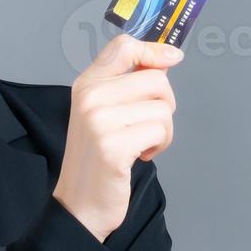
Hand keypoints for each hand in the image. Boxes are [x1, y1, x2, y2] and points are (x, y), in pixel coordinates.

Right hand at [53, 32, 181, 241]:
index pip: (123, 47)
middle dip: (163, 105)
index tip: (172, 58)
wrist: (79, 204)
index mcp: (86, 84)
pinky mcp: (113, 145)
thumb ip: (126, 85)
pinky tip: (139, 157)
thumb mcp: (103, 113)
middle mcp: (90, 97)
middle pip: (156, 79)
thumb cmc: (97, 159)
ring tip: (140, 145)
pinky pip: (160, 131)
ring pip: (163, 108)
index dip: (154, 49)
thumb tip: (166, 59)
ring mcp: (99, 120)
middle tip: (145, 127)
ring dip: (162, 132)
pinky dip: (158, 147)